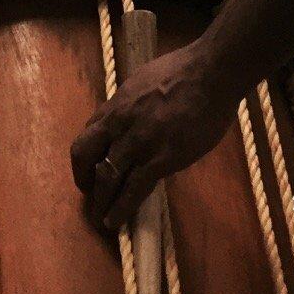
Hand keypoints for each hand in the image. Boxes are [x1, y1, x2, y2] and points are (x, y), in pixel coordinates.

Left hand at [69, 42, 238, 231]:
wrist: (211, 73)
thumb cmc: (187, 71)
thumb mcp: (146, 80)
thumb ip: (136, 102)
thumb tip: (137, 115)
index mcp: (118, 103)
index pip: (90, 131)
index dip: (89, 153)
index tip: (92, 166)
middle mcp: (121, 122)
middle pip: (84, 153)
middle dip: (83, 177)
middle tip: (89, 193)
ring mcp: (139, 141)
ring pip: (106, 176)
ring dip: (100, 201)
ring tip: (101, 218)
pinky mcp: (161, 158)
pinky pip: (133, 189)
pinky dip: (120, 208)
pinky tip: (116, 221)